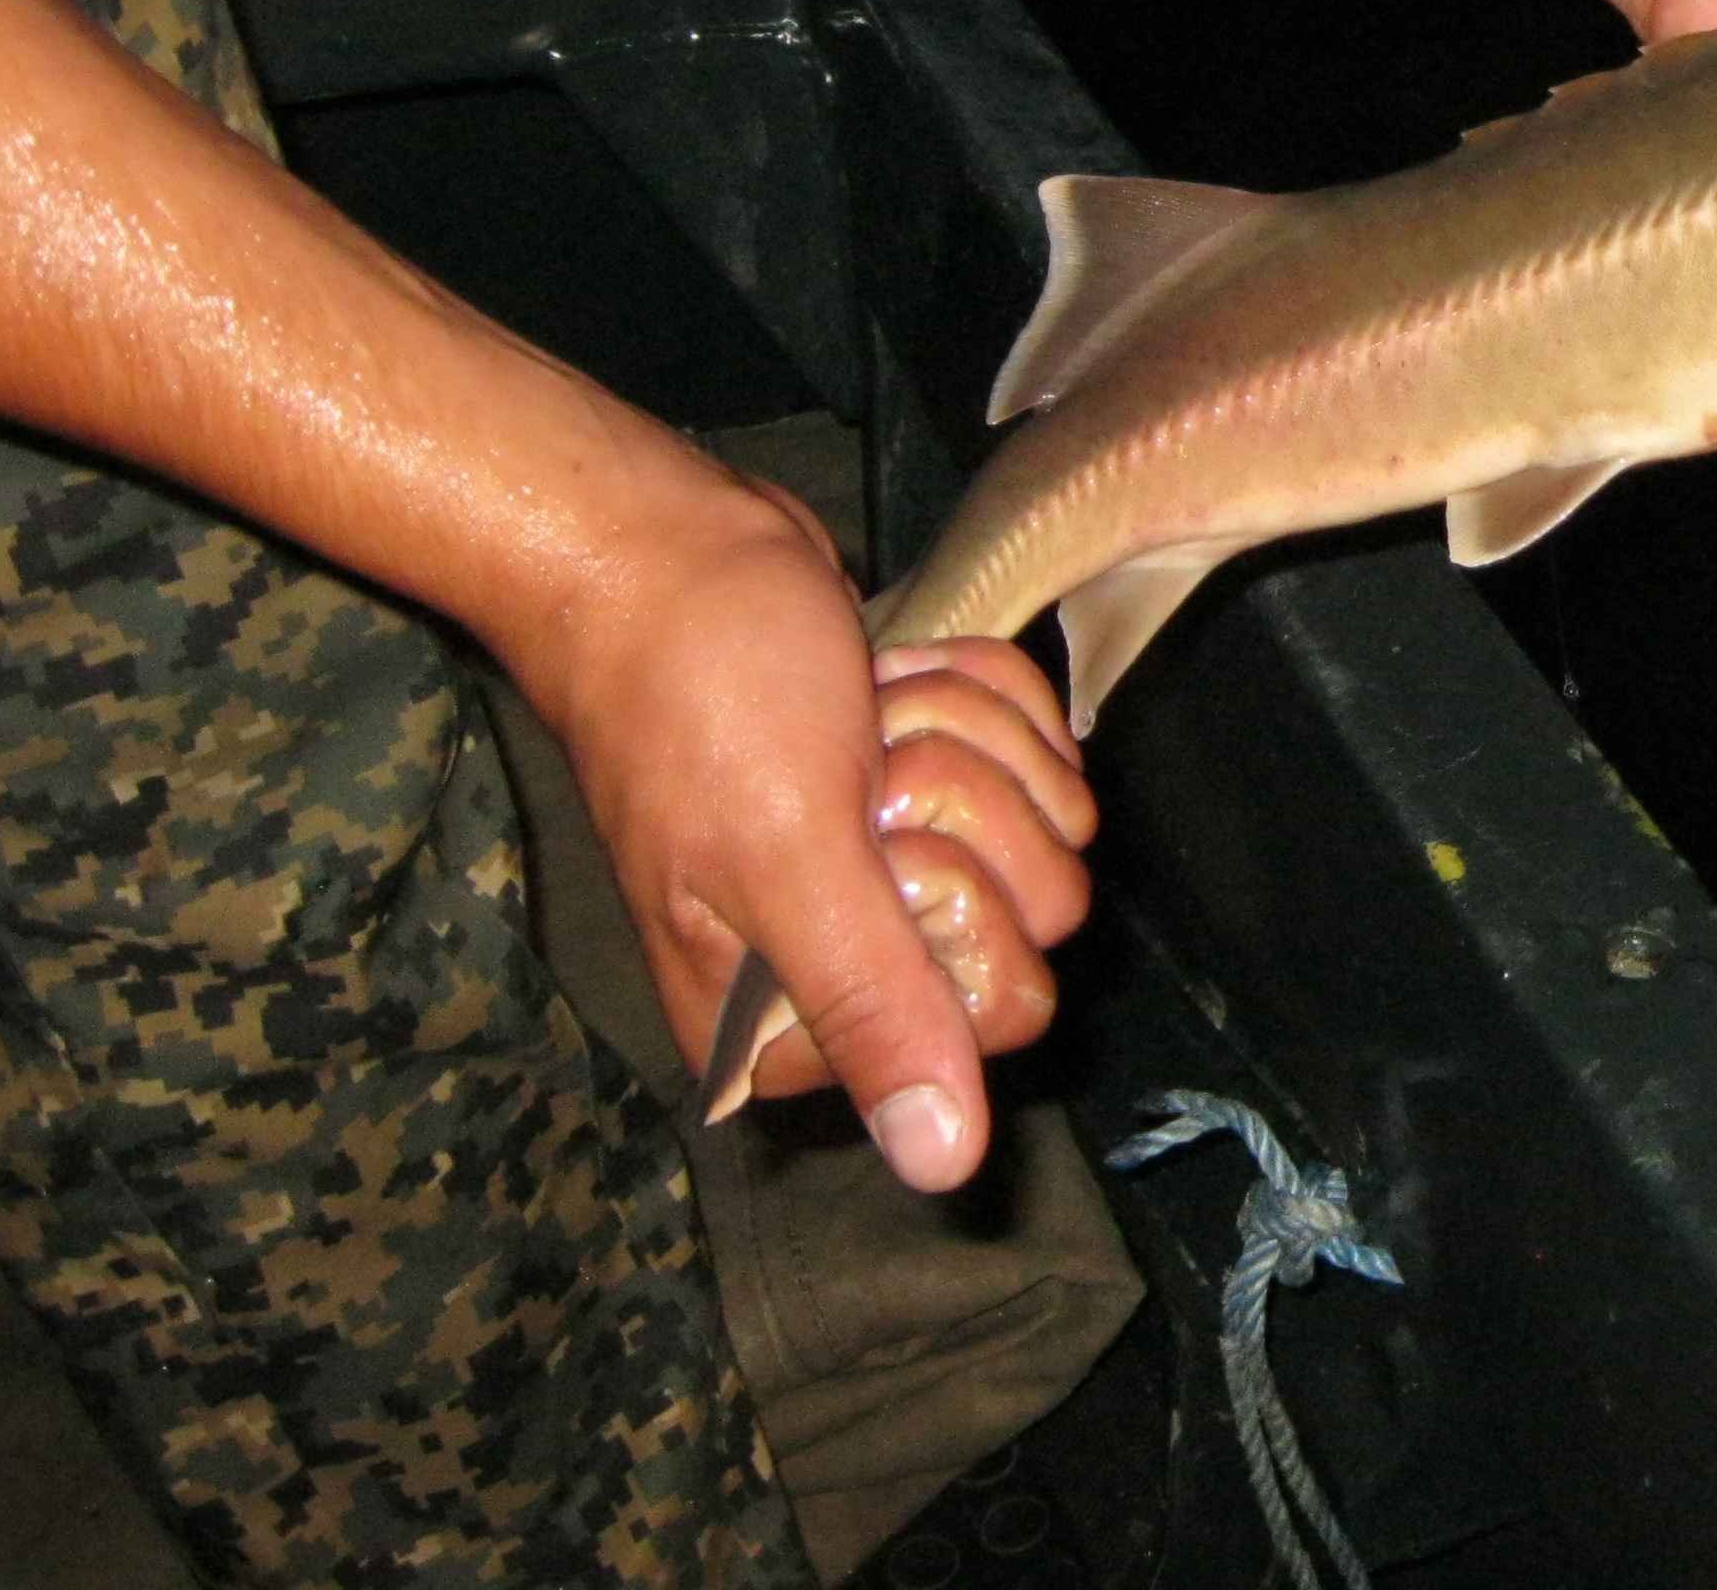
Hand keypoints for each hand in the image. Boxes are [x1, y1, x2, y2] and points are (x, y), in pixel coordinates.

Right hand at [0, 0, 1092, 1189]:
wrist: (662, 547)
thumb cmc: (698, 693)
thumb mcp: (791, 858)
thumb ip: (873, 1010)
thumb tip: (943, 1170)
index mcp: (793, 1018)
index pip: (1000, 1008)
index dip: (956, 901)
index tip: (863, 836)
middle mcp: (855, 956)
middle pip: (1045, 908)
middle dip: (964, 801)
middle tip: (856, 760)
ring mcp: (898, 862)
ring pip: (1054, 819)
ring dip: (965, 735)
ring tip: (858, 712)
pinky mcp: (930, 777)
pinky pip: (1037, 746)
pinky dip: (976, 690)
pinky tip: (887, 674)